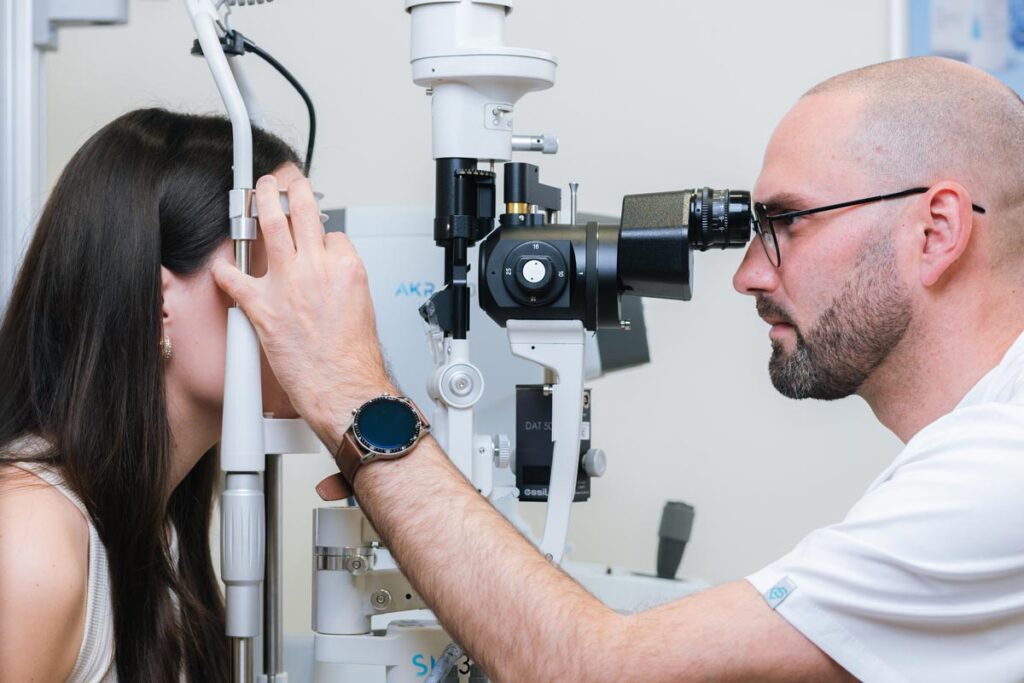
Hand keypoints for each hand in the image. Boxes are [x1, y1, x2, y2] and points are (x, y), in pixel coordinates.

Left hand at [211, 175, 393, 452]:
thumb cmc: (354, 359)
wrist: (343, 388)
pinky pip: (234, 277)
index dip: (321, 236)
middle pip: (302, 212)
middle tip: (282, 182)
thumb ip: (342, 282)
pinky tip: (223, 268)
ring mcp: (288, 284)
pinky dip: (225, 271)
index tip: (315, 237)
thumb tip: (329, 276)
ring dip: (260, 202)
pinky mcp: (263, 306)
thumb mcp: (362, 306)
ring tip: (255, 193)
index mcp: (347, 268)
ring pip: (271, 226)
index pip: (332, 234)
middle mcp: (317, 268)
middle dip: (290, 189)